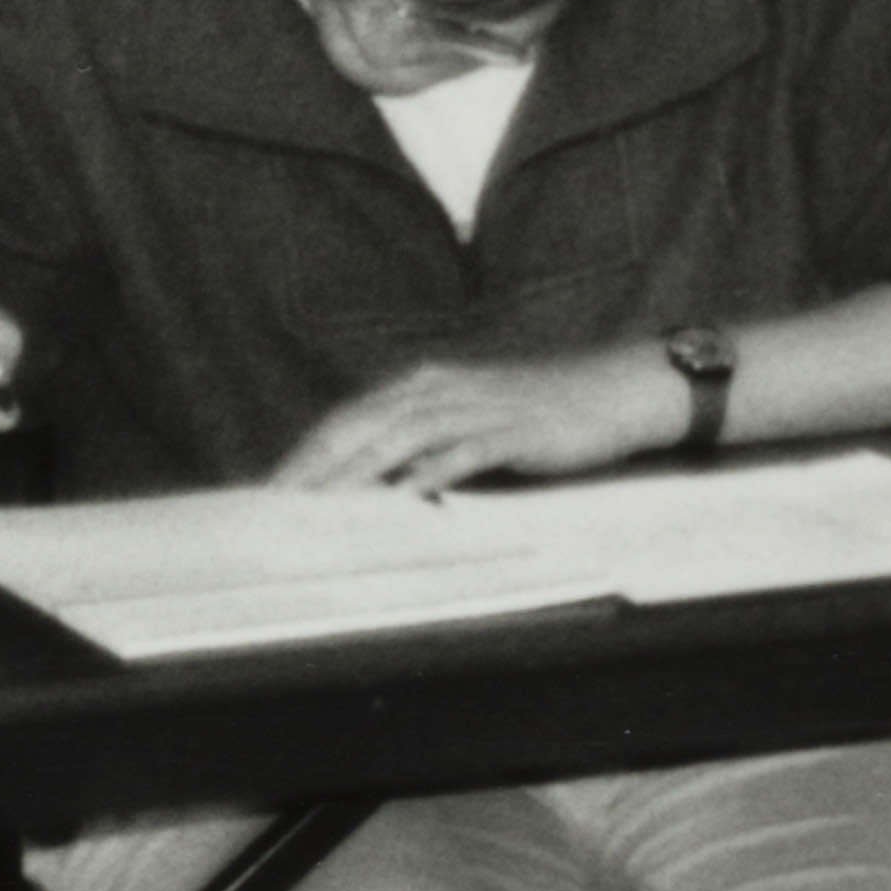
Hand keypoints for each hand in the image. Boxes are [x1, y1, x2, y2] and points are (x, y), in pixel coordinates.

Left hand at [275, 345, 677, 491]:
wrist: (618, 389)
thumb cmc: (546, 409)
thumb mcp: (476, 416)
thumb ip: (429, 439)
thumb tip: (381, 482)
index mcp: (427, 382)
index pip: (351, 417)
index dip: (309, 452)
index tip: (272, 490)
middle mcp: (444, 387)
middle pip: (361, 424)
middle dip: (315, 466)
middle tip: (275, 506)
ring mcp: (478, 406)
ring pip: (399, 436)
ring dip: (356, 472)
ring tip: (320, 507)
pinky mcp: (512, 429)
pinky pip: (459, 452)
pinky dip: (426, 473)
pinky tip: (401, 498)